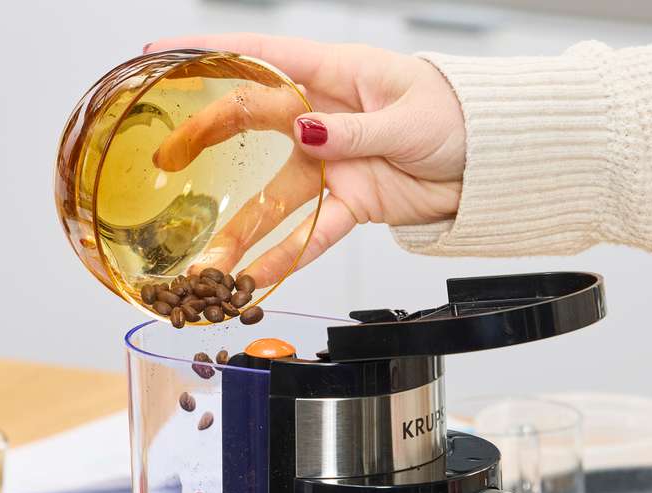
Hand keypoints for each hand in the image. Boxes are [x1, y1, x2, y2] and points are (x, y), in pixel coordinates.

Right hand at [144, 34, 464, 280]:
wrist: (492, 161)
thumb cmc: (457, 116)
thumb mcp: (409, 117)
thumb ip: (355, 130)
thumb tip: (306, 131)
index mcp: (336, 74)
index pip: (260, 56)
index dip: (209, 52)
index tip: (160, 53)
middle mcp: (323, 117)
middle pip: (251, 125)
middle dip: (205, 141)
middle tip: (165, 160)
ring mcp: (333, 162)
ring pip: (274, 196)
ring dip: (241, 231)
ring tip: (206, 260)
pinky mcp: (352, 202)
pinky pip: (313, 233)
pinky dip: (287, 258)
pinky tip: (256, 281)